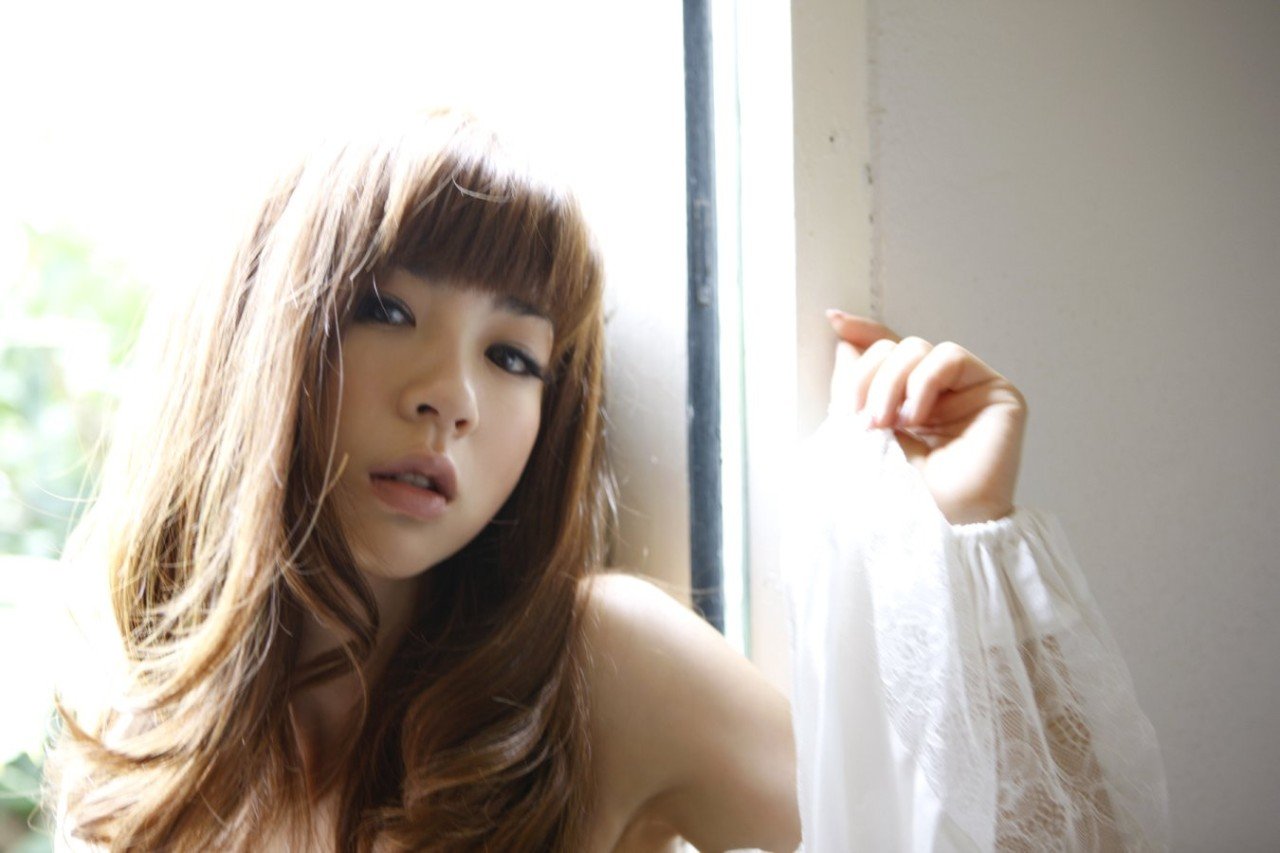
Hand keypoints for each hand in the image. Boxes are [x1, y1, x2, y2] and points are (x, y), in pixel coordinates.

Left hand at [826, 309, 1026, 524]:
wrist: (932, 529)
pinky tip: (915, 417)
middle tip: (860, 418)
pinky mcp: (998, 394)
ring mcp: (969, 391)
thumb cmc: (900, 495)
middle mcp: (940, 392)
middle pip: (896, 347)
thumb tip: (843, 343)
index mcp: (907, 399)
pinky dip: (923, 381)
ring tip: (885, 424)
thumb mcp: (861, 434)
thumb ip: (854, 388)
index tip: (834, 321)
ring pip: (918, 347)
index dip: (864, 331)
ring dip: (890, 382)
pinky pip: (950, 357)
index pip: (889, 349)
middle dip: (869, 377)